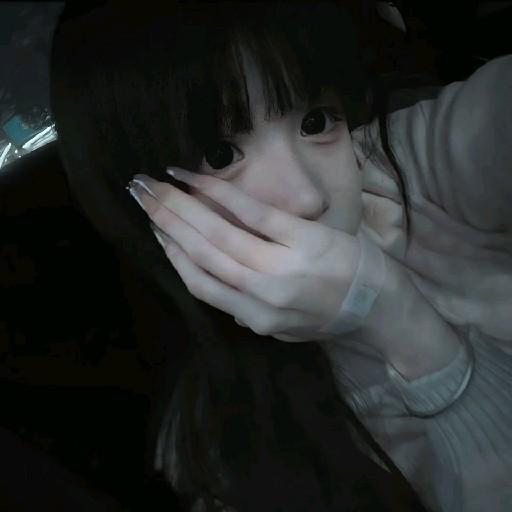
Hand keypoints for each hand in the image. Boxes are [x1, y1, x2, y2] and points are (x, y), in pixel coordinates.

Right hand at [128, 167, 360, 342]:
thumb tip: (219, 286)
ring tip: (157, 185)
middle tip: (139, 195)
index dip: (172, 254)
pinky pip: (253, 214)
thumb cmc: (332, 317)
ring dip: (182, 206)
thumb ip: (250, 314)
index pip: (201, 284)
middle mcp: (263, 295)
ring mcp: (283, 265)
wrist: (384, 307)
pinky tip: (196, 179)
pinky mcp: (304, 239)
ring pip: (218, 235)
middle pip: (201, 255)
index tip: (154, 229)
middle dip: (165, 222)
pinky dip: (220, 195)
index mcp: (256, 319)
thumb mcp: (286, 330)